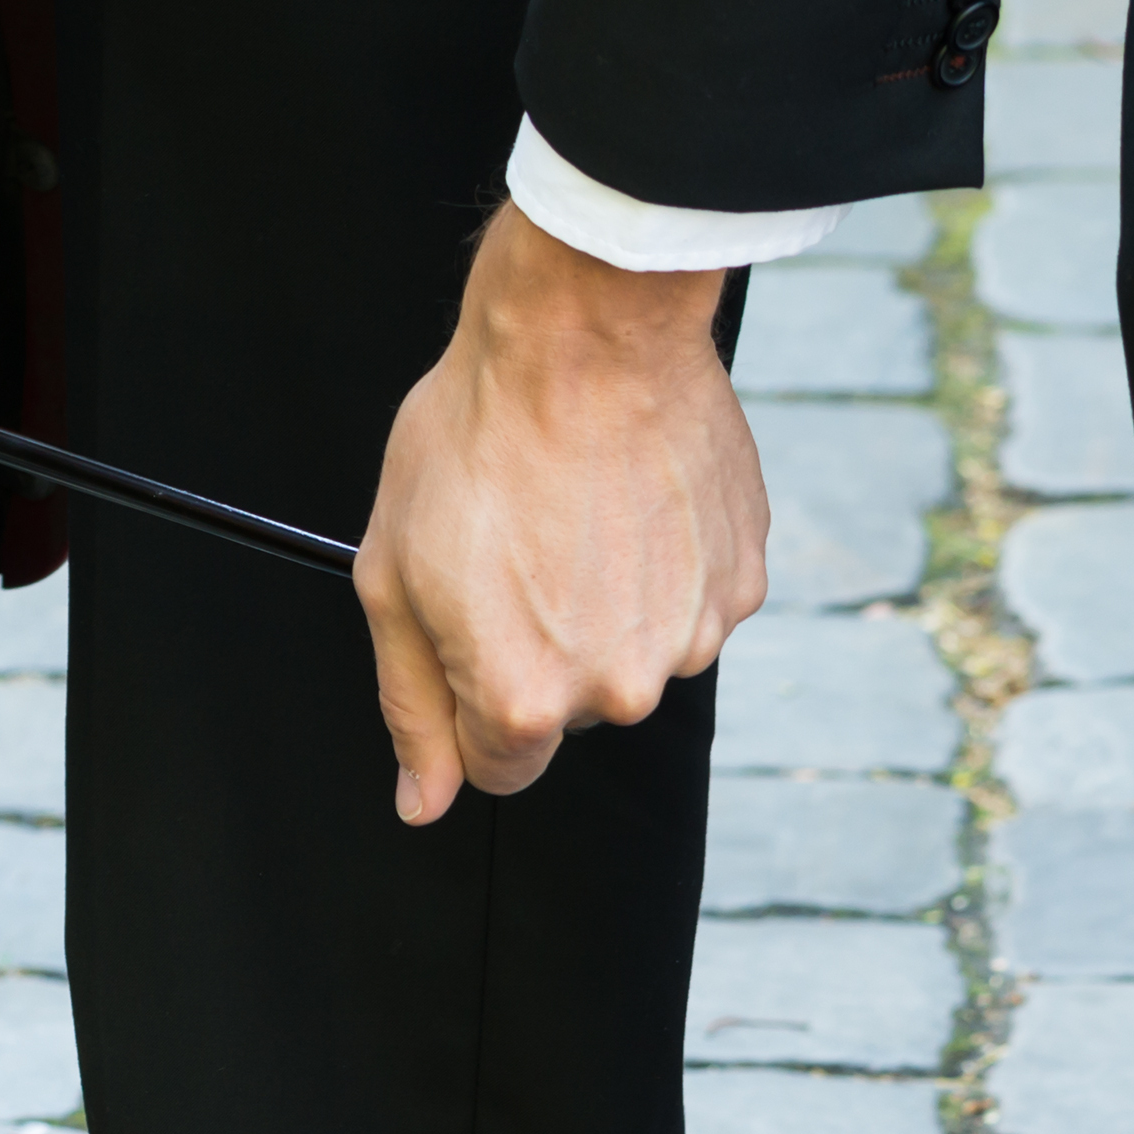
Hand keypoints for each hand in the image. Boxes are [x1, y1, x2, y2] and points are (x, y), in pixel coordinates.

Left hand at [355, 209, 772, 820]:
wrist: (585, 334)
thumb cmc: (481, 437)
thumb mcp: (393, 578)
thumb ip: (410, 705)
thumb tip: (422, 799)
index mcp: (525, 700)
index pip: (499, 768)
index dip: (472, 699)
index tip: (473, 626)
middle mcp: (618, 688)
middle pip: (568, 710)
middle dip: (538, 647)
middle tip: (519, 546)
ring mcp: (691, 636)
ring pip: (633, 655)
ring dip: (605, 604)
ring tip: (575, 514)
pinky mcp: (740, 581)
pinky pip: (691, 602)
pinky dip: (662, 565)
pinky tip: (629, 501)